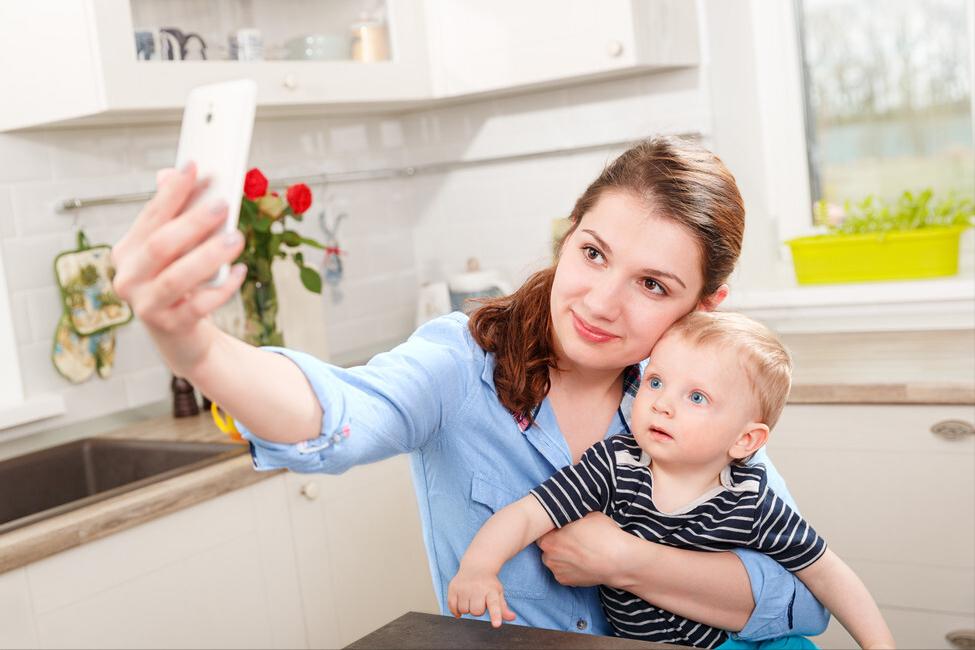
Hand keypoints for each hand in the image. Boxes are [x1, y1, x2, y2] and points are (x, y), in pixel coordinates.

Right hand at [111, 164, 245, 373]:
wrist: (182, 337)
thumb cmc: (180, 286)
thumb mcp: (175, 250)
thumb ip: (173, 215)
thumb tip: (171, 174)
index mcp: (127, 251)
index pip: (150, 216)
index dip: (173, 191)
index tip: (194, 167)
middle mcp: (129, 278)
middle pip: (160, 244)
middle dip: (192, 222)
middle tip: (222, 204)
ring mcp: (146, 305)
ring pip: (177, 276)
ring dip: (209, 255)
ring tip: (236, 238)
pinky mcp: (170, 326)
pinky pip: (199, 305)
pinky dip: (223, 287)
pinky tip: (240, 272)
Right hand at [447, 568, 516, 627]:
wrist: (476, 566)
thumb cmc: (488, 584)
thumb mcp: (498, 593)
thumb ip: (503, 608)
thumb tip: (512, 618)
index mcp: (491, 591)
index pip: (494, 605)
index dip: (495, 615)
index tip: (496, 624)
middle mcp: (478, 588)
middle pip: (476, 612)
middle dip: (478, 610)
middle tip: (480, 601)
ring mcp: (464, 588)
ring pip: (464, 610)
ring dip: (467, 608)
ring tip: (471, 599)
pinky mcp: (453, 588)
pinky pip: (452, 606)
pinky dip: (456, 609)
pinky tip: (461, 603)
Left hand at [537, 511, 630, 586]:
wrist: (618, 561)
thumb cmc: (603, 535)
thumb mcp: (586, 514)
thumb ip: (571, 516)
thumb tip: (569, 513)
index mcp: (549, 539)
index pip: (542, 531)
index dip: (552, 527)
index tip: (562, 525)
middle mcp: (548, 557)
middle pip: (547, 546)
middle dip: (556, 542)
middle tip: (571, 537)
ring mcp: (557, 571)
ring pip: (554, 559)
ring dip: (562, 555)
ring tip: (579, 550)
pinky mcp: (566, 582)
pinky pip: (562, 571)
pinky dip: (569, 566)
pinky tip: (582, 561)